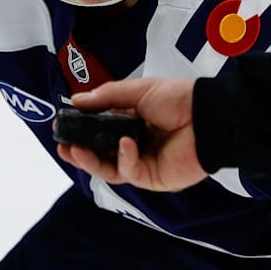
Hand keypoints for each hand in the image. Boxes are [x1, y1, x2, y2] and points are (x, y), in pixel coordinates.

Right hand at [57, 77, 208, 191]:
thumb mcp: (137, 91)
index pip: (100, 133)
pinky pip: (130, 172)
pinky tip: (125, 144)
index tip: (62, 129)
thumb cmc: (178, 100)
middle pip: (101, 156)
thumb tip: (76, 100)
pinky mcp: (154, 178)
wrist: (208, 116)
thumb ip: (106, 97)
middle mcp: (136, 146)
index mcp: (132, 124)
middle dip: (80, 153)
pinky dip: (124, 159)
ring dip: (91, 162)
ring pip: (110, 170)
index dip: (81, 133)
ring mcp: (145, 163)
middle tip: (63, 147)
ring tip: (77, 150)